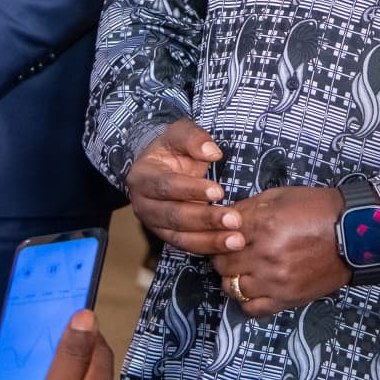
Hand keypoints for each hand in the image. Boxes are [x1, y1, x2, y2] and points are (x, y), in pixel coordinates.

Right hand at [126, 119, 241, 255]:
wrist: (161, 166)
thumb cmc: (171, 149)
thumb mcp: (179, 133)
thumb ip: (193, 138)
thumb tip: (212, 152)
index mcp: (142, 177)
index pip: (166, 185)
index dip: (191, 190)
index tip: (219, 192)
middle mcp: (143, 204)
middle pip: (174, 215)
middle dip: (205, 219)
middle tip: (234, 220)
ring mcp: (154, 224)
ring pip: (180, 237)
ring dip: (210, 240)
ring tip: (237, 240)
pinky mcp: (167, 236)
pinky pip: (187, 246)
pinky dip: (209, 247)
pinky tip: (230, 245)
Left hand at [211, 186, 347, 318]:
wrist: (354, 233)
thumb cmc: (318, 210)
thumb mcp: (281, 196)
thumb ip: (248, 207)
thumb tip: (225, 218)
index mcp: (263, 225)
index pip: (220, 236)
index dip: (218, 235)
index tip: (224, 235)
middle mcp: (266, 255)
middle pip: (222, 263)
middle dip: (223, 256)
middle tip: (233, 251)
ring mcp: (276, 280)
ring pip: (232, 286)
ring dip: (233, 277)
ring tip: (244, 269)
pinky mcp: (287, 298)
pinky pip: (252, 308)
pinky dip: (247, 300)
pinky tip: (254, 287)